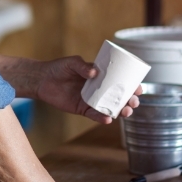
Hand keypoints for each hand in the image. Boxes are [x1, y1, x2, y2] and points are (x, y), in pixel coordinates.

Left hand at [0, 53, 140, 123]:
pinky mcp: (82, 109)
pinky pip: (95, 115)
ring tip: (126, 111)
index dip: (132, 85)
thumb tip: (94, 72)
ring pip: (110, 108)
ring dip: (120, 111)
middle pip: (119, 97)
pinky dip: (102, 117)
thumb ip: (83, 66)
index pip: (120, 81)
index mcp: (101, 77)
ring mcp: (92, 100)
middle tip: (134, 102)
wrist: (43, 79)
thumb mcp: (72, 62)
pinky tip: (108, 119)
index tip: (139, 88)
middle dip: (130, 101)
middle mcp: (99, 90)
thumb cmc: (59, 68)